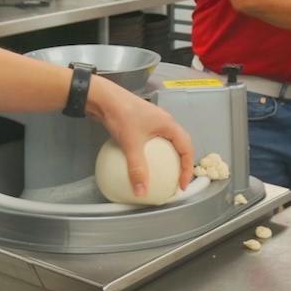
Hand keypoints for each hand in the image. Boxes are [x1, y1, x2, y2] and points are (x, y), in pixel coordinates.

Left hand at [87, 76, 194, 197]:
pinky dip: (153, 152)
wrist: (103, 97)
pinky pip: (153, 140)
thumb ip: (137, 168)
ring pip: (167, 141)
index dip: (187, 168)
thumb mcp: (131, 144)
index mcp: (168, 124)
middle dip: (181, 162)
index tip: (181, 185)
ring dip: (168, 156)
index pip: (186, 148)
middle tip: (176, 179)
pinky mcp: (141, 121)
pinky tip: (142, 162)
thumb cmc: (122, 115)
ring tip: (163, 173)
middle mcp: (164, 121)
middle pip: (180, 143)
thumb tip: (141, 192)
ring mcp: (152, 120)